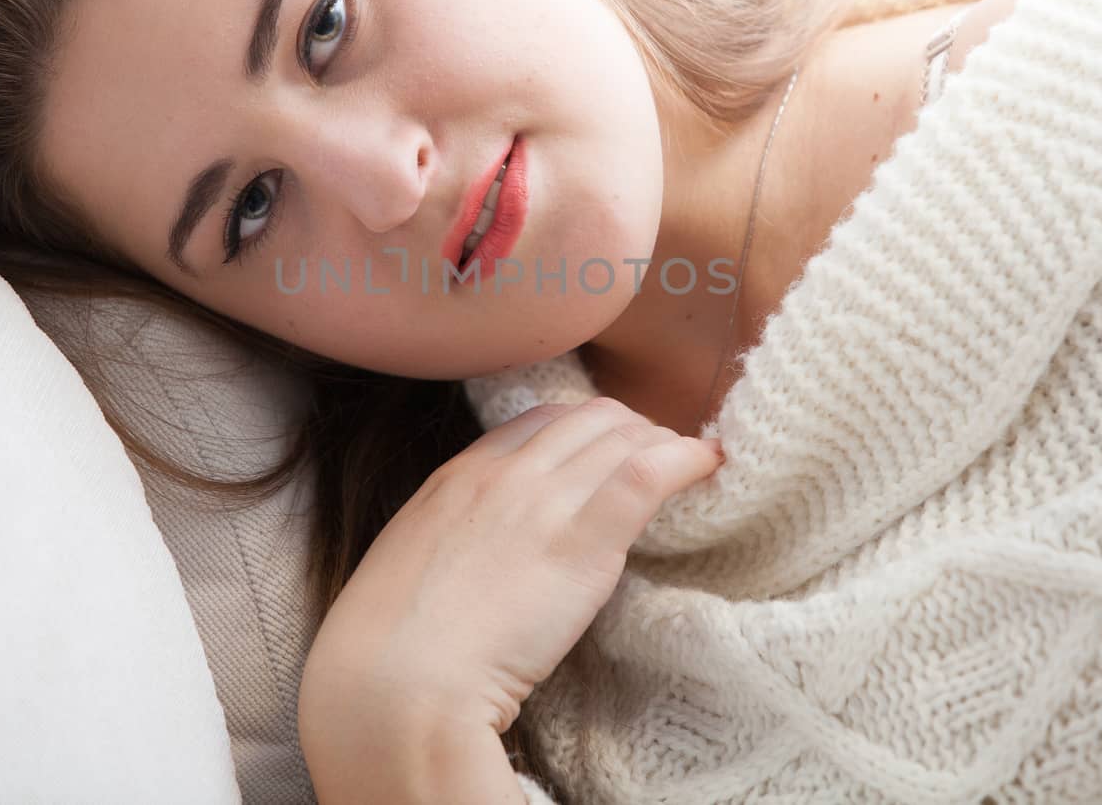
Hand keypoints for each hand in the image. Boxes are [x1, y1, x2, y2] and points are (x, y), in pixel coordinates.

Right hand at [298, 397, 724, 738]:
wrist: (397, 681)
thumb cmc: (394, 646)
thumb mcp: (413, 562)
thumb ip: (456, 536)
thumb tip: (484, 548)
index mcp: (458, 476)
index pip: (538, 422)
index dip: (583, 429)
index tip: (607, 448)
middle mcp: (505, 473)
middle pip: (588, 419)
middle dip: (630, 428)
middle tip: (658, 456)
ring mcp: (545, 501)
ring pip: (624, 437)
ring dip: (663, 443)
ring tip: (689, 463)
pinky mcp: (585, 541)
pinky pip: (649, 474)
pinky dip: (686, 460)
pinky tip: (707, 465)